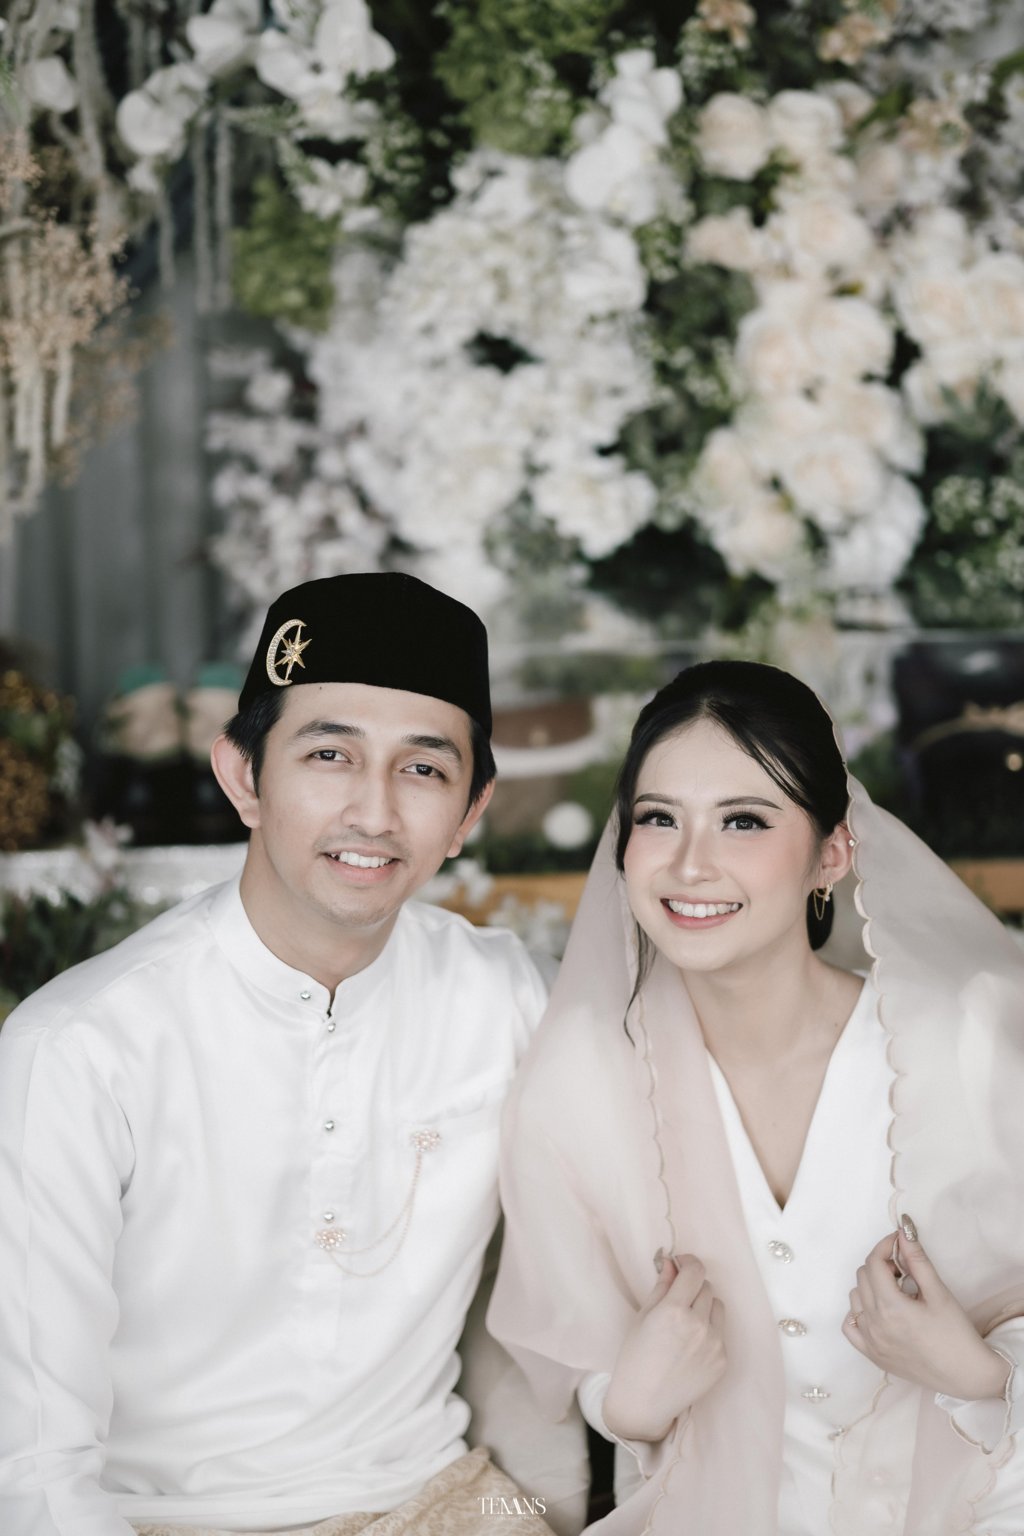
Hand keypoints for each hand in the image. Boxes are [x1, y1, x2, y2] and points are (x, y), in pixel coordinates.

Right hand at [602, 1253, 725, 1442]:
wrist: (644, 1402)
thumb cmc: (635, 1358)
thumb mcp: (642, 1317)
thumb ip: (661, 1286)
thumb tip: (671, 1262)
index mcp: (674, 1311)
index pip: (694, 1271)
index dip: (688, 1262)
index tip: (680, 1264)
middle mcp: (698, 1326)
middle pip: (707, 1287)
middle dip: (692, 1287)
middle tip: (677, 1300)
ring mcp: (714, 1345)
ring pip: (718, 1307)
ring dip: (704, 1307)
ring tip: (686, 1324)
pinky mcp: (722, 1361)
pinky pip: (721, 1333)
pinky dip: (709, 1332)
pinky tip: (690, 1346)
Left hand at [842, 1219, 1010, 1401]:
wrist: (966, 1375)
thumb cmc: (956, 1334)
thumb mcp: (939, 1293)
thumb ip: (917, 1260)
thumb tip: (902, 1231)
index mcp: (890, 1308)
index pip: (873, 1263)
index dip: (885, 1246)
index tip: (899, 1242)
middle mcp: (874, 1325)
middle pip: (863, 1277)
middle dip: (881, 1265)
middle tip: (905, 1271)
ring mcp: (870, 1342)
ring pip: (855, 1298)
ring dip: (871, 1287)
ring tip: (897, 1293)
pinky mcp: (872, 1356)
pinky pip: (851, 1326)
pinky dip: (859, 1312)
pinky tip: (878, 1311)